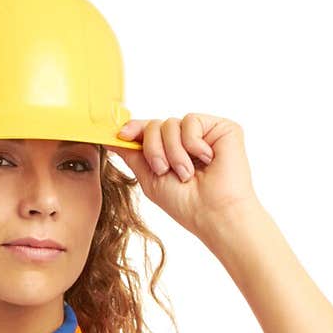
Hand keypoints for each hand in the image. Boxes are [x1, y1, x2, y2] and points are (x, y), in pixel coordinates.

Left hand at [104, 114, 259, 240]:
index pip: (149, 132)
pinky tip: (206, 159)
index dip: (134, 129)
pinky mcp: (221, 128)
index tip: (121, 134)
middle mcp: (187, 140)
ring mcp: (204, 133)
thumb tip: (111, 138)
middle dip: (153, 149)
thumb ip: (132, 156)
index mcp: (171, 152)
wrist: (212, 212)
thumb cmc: (185, 204)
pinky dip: (192, 143)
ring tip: (186, 173)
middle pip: (155, 125)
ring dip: (173, 152)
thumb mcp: (149, 179)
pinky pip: (191, 121)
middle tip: (164, 170)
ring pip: (171, 123)